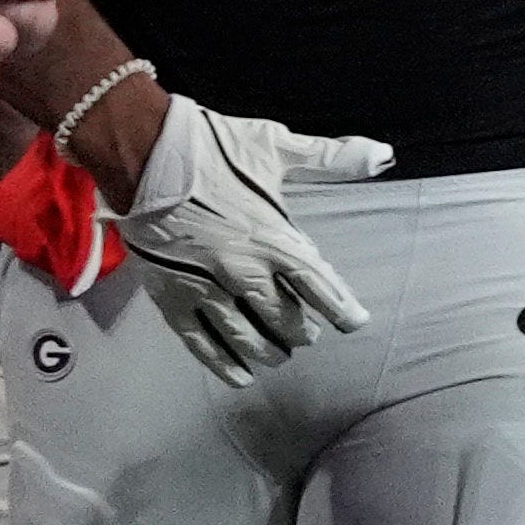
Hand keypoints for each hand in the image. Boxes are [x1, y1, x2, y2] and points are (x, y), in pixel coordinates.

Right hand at [116, 94, 392, 384]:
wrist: (141, 152)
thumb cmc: (212, 148)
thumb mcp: (276, 148)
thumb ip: (331, 158)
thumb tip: (383, 155)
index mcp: (273, 239)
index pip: (318, 285)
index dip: (340, 308)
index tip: (355, 322)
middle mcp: (242, 271)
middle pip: (284, 318)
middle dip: (300, 331)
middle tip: (307, 336)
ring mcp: (204, 287)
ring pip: (246, 335)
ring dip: (268, 350)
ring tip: (279, 354)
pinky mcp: (171, 296)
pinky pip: (200, 341)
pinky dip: (222, 362)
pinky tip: (240, 376)